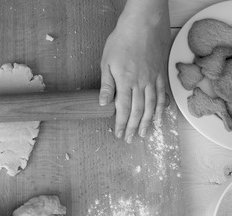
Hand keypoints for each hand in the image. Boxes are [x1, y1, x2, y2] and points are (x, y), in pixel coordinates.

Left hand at [99, 6, 169, 142]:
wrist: (143, 23)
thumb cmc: (122, 40)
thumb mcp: (107, 62)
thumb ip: (107, 85)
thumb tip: (104, 104)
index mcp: (125, 82)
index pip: (124, 110)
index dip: (121, 124)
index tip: (119, 135)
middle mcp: (141, 84)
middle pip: (139, 112)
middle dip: (134, 127)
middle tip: (130, 139)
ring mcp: (153, 79)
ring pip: (152, 106)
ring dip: (148, 122)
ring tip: (145, 134)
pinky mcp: (161, 73)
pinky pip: (163, 94)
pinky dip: (162, 107)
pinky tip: (160, 115)